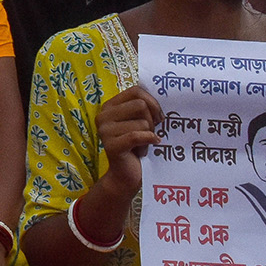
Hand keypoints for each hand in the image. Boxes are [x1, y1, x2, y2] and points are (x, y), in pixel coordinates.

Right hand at [95, 85, 163, 200]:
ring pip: (142, 122)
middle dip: (152, 119)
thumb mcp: (139, 122)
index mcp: (109, 106)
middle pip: (140, 105)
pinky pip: (137, 136)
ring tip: (143, 145)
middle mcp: (103, 115)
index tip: (158, 115)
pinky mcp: (111, 145)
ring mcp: (105, 130)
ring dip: (149, 135)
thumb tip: (162, 96)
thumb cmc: (136, 146)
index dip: (152, 101)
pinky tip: (151, 146)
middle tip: (151, 132)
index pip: (135, 91)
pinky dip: (150, 140)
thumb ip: (143, 107)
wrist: (126, 175)